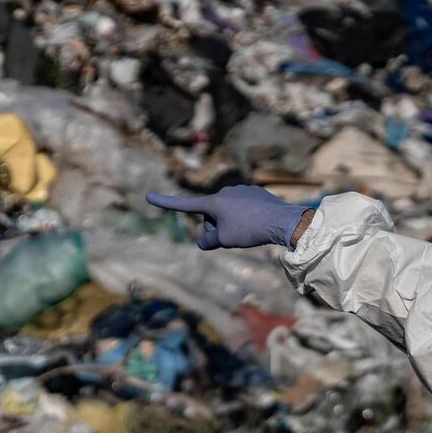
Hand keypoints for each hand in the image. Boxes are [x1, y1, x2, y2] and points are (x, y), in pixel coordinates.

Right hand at [145, 185, 309, 250]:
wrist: (283, 221)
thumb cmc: (250, 231)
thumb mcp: (225, 239)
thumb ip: (209, 241)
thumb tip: (202, 242)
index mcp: (213, 202)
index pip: (184, 204)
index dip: (165, 202)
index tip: (148, 196)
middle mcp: (225, 191)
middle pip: (211, 215)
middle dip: (216, 226)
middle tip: (232, 237)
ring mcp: (241, 190)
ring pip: (229, 212)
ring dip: (232, 222)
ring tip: (248, 230)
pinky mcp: (256, 192)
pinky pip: (244, 208)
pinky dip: (247, 217)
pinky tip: (259, 223)